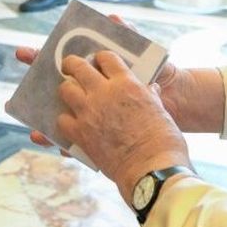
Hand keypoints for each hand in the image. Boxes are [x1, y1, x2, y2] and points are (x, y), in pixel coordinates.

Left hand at [56, 50, 189, 202]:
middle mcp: (104, 93)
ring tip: (70, 94)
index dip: (100, 58)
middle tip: (71, 67)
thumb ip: (149, 95)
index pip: (106, 58)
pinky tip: (71, 123)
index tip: (98, 61)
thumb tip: (149, 89)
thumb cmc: (164, 139)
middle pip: (78, 67)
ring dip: (67, 91)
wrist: (153, 168)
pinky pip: (62, 121)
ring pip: (65, 91)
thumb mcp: (160, 108)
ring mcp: (89, 112)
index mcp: (126, 83)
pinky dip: (65, 121)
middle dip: (73, 65)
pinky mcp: (81, 134)